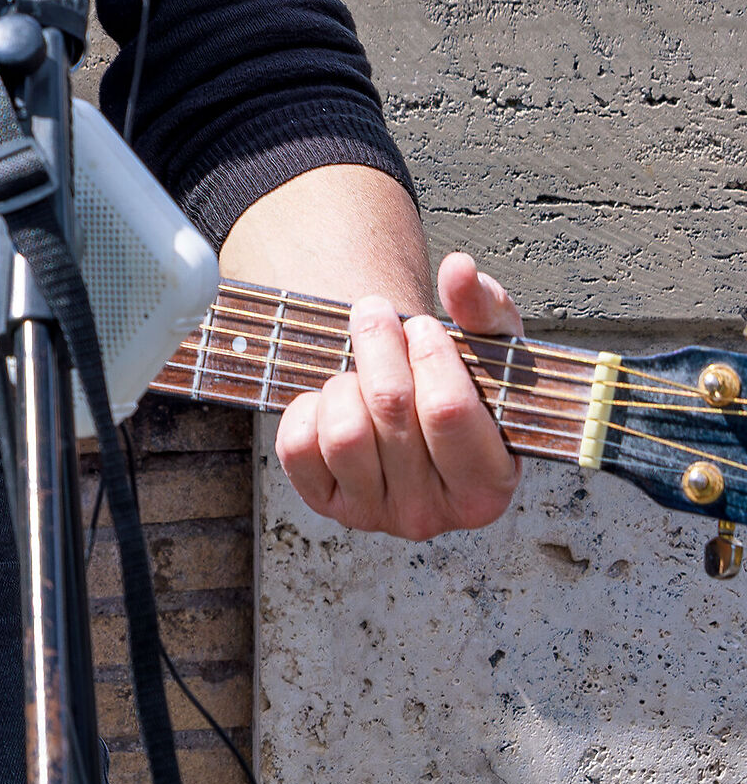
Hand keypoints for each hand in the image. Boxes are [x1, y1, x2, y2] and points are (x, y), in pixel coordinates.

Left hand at [274, 252, 522, 540]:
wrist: (406, 410)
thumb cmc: (454, 380)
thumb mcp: (486, 346)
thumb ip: (483, 305)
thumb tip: (459, 269)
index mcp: (487, 484)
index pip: (448, 409)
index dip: (430, 354)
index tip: (423, 323)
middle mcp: (433, 513)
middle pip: (390, 408)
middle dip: (377, 343)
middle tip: (374, 312)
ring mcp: (376, 514)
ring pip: (343, 431)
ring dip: (344, 378)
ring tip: (356, 362)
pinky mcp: (326, 503)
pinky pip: (298, 447)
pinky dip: (305, 408)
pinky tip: (331, 395)